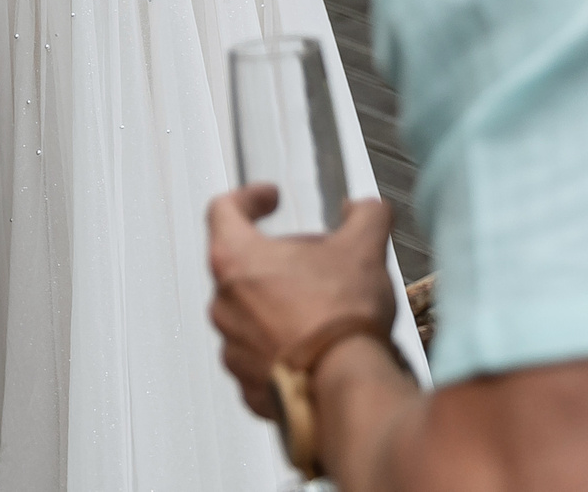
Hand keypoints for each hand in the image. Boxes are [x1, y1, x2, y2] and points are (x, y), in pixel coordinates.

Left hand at [208, 186, 397, 419]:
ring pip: (252, 314)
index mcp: (236, 259)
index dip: (249, 198)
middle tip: (320, 264)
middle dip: (282, 261)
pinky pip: (263, 357)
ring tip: (325, 310)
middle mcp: (223, 304)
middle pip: (243, 266)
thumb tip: (365, 210)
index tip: (269, 199)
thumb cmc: (339, 319)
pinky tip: (319, 348)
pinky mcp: (248, 386)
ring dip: (282, 307)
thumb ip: (364, 216)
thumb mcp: (362, 248)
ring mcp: (233, 348)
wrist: (344, 388)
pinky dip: (286, 349)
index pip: (223, 211)